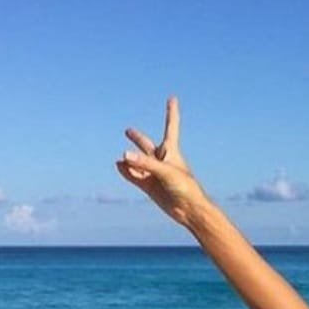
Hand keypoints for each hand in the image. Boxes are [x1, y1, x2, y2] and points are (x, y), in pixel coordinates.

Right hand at [116, 97, 207, 225]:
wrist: (190, 210)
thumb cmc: (185, 187)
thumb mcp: (165, 172)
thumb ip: (145, 163)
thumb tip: (123, 156)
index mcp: (171, 151)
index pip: (171, 126)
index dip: (171, 112)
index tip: (172, 98)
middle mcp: (162, 161)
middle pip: (147, 146)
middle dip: (138, 139)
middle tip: (128, 131)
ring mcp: (155, 174)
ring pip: (138, 162)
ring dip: (129, 160)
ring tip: (121, 159)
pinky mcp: (150, 187)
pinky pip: (134, 176)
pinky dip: (126, 171)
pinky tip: (119, 166)